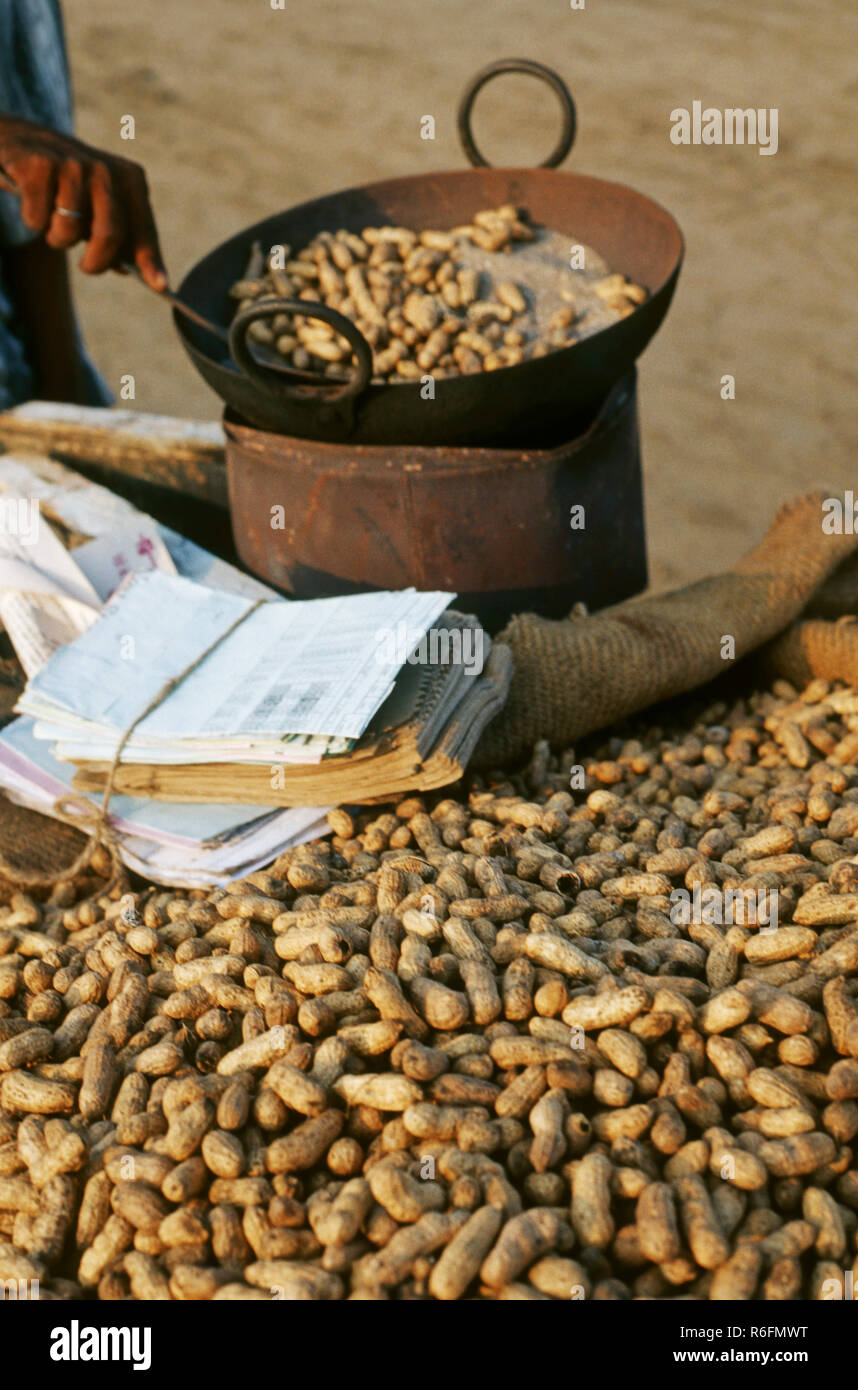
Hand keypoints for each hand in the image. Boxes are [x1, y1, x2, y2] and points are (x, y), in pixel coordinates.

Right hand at [0, 115, 166, 289]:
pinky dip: (33, 221)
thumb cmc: (71, 185)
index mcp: (131, 179)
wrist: (24, 141)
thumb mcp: (102, 205)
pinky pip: (38, 220)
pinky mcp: (40, 165)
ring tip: (54, 219)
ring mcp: (73, 165)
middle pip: (109, 236)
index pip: (143, 229)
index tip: (160, 286)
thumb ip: (124, 237)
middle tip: (87, 266)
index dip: (149, 260)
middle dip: (96, 262)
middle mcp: (106, 169)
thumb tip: (144, 275)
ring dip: (58, 238)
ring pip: (69, 231)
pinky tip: (34, 200)